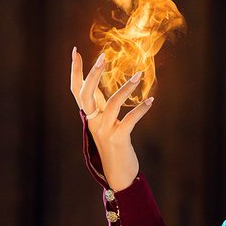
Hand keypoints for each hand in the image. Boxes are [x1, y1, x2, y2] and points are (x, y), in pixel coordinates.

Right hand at [70, 47, 155, 190]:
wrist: (118, 174)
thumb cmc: (113, 146)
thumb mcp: (103, 124)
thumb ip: (100, 106)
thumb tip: (96, 85)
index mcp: (89, 116)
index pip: (77, 90)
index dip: (75, 71)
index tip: (75, 51)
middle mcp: (93, 122)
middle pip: (87, 94)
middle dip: (93, 74)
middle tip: (102, 56)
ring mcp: (104, 131)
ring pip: (112, 104)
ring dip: (126, 88)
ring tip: (139, 75)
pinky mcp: (118, 139)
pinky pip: (129, 120)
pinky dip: (141, 109)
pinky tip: (151, 100)